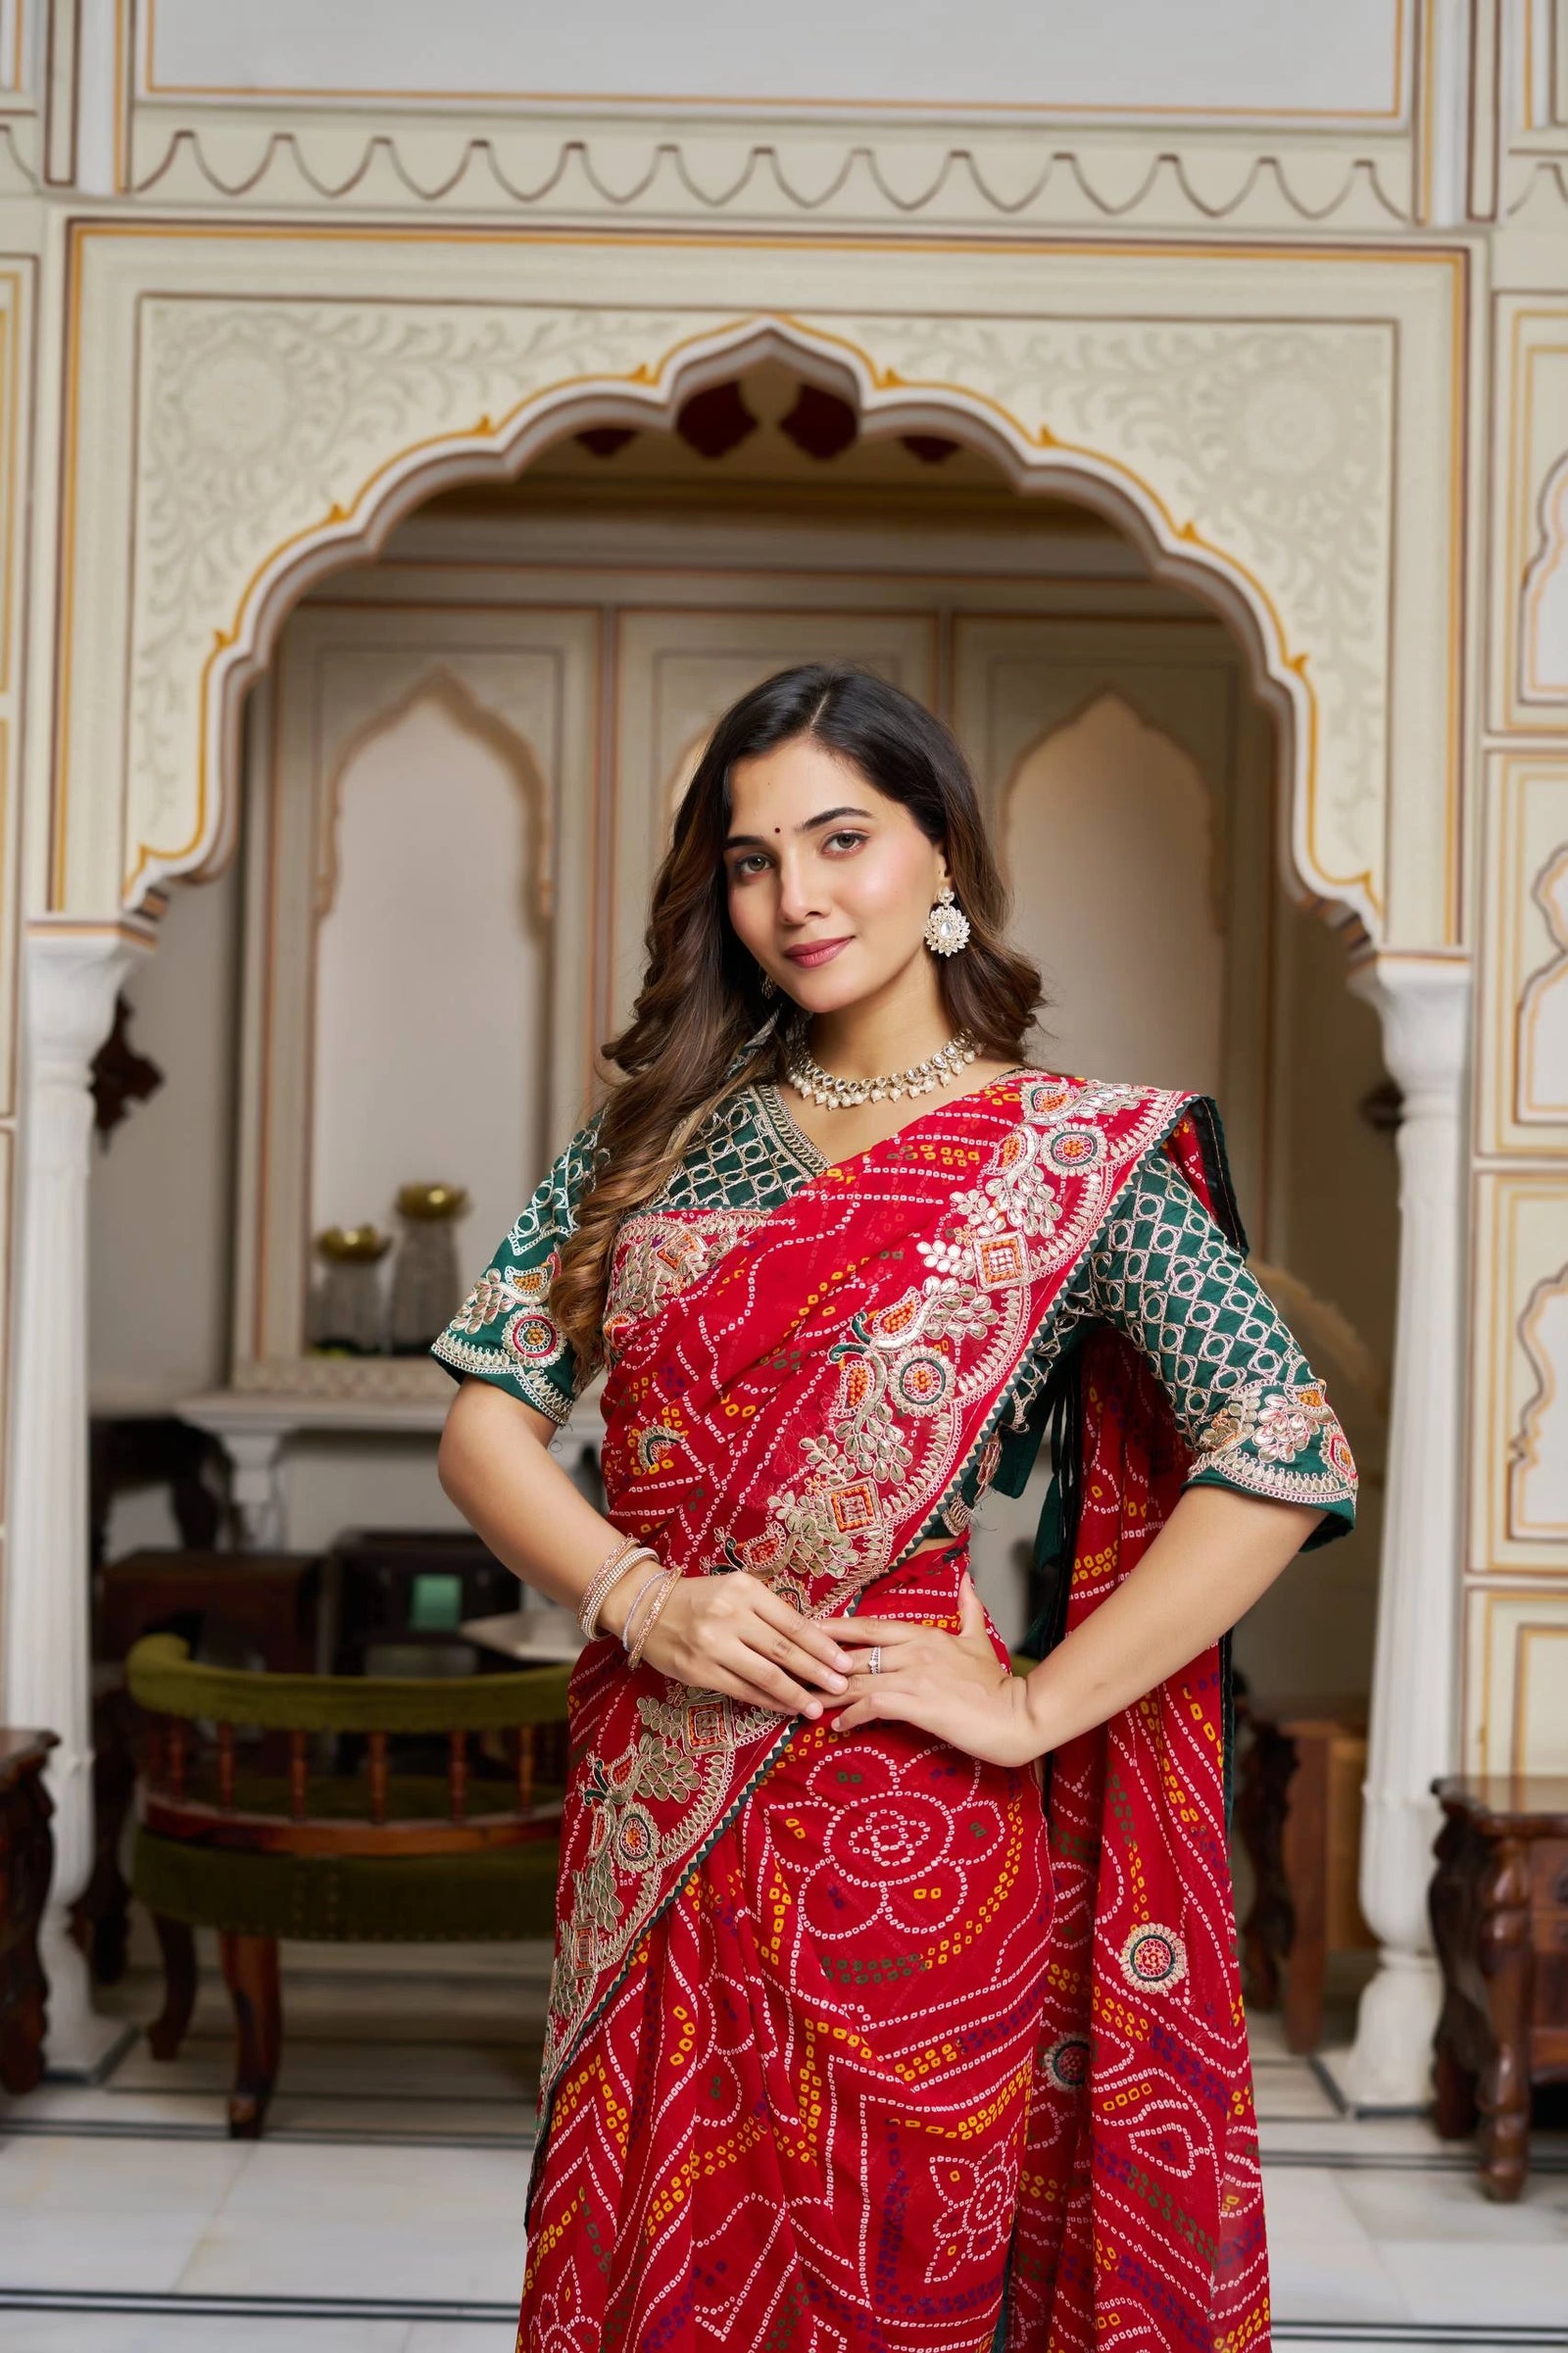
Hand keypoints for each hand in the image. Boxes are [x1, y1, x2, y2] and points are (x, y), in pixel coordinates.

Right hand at [603, 1567, 852, 1718]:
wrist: (646, 1607)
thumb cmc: (702, 1597)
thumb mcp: (737, 1590)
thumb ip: (770, 1612)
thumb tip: (815, 1641)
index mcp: (745, 1590)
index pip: (792, 1622)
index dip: (822, 1645)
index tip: (844, 1661)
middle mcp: (729, 1615)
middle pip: (783, 1651)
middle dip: (817, 1672)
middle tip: (842, 1686)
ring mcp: (712, 1645)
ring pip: (764, 1675)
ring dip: (795, 1694)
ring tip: (816, 1707)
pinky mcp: (698, 1671)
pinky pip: (741, 1690)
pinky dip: (767, 1701)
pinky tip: (785, 1707)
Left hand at [827, 1572, 1040, 1767]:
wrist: (1016, 1714)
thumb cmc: (995, 1682)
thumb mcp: (978, 1638)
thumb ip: (968, 1609)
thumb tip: (966, 1580)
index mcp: (924, 1634)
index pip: (870, 1626)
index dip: (836, 1627)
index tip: (808, 1628)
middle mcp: (914, 1651)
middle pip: (855, 1654)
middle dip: (821, 1664)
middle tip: (793, 1669)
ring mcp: (915, 1677)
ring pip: (858, 1680)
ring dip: (828, 1694)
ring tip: (806, 1702)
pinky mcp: (918, 1704)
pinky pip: (873, 1705)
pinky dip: (851, 1715)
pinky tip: (838, 1726)